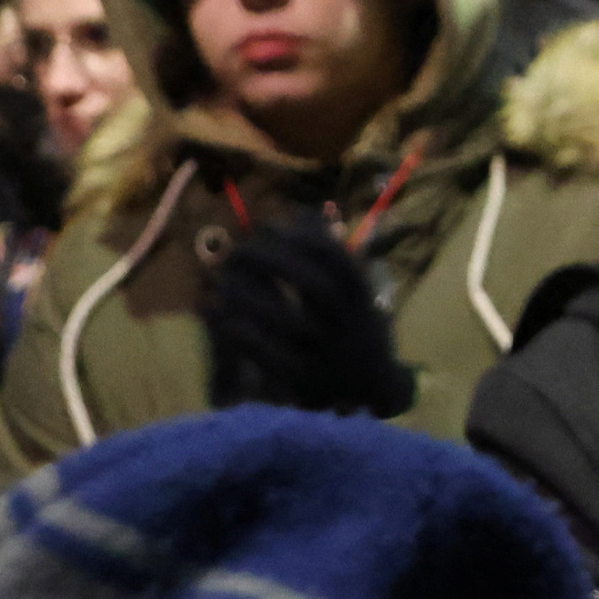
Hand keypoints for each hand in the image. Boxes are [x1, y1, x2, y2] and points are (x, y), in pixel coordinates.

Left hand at [199, 205, 415, 419]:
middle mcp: (352, 325)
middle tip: (240, 251)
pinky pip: (274, 359)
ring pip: (291, 323)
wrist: (375, 386)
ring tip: (224, 284)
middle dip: (274, 262)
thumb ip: (330, 253)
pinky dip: (246, 337)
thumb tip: (303, 212)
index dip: (301, 238)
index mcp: (362, 298)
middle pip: (316, 285)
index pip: (337, 258)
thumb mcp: (352, 289)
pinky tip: (224, 321)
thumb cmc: (355, 325)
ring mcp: (332, 356)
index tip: (269, 227)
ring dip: (252, 299)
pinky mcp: (310, 384)